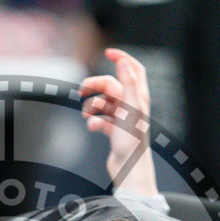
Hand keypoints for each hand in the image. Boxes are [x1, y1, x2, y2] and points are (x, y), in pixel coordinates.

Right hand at [80, 48, 157, 195]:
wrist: (129, 167)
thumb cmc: (133, 141)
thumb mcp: (131, 108)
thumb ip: (128, 83)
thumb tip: (124, 62)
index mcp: (138, 96)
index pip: (133, 69)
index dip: (122, 58)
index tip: (107, 53)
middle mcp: (132, 105)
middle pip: (111, 85)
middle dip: (95, 86)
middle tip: (81, 91)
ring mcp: (123, 118)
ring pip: (103, 103)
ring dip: (92, 107)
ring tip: (87, 115)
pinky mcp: (115, 130)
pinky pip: (101, 119)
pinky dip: (94, 121)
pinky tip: (93, 127)